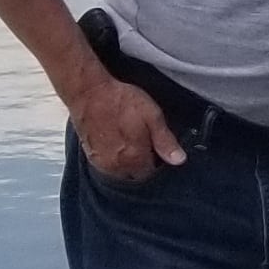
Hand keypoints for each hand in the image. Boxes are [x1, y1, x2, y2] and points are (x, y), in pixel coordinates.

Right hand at [71, 69, 184, 183]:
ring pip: (121, 173)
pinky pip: (107, 167)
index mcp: (134, 159)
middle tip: (145, 144)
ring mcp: (101, 163)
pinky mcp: (90, 156)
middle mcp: (116, 167)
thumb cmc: (122, 101)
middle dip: (143, 165)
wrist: (88, 92)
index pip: (151, 174)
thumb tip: (179, 160)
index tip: (158, 149)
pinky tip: (117, 143)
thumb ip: (165, 141)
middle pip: (136, 176)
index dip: (157, 162)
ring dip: (128, 164)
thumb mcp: (152, 116)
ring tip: (130, 142)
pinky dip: (115, 160)